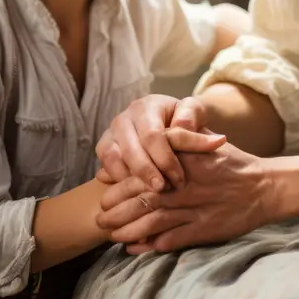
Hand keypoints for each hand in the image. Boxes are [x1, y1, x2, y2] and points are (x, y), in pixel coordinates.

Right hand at [95, 94, 225, 191]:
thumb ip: (192, 117)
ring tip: (149, 192)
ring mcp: (111, 131)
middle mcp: (124, 117)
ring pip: (113, 157)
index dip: (165, 159)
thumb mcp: (194, 112)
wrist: (170, 118)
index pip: (152, 135)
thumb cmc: (183, 118)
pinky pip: (106, 164)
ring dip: (131, 178)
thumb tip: (183, 126)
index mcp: (147, 106)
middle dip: (148, 173)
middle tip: (163, 189)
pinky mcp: (104, 145)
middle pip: (131, 149)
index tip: (179, 179)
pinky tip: (136, 189)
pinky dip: (118, 178)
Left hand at [96, 133, 279, 252]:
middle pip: (143, 198)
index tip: (105, 189)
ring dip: (129, 230)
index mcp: (185, 161)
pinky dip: (151, 246)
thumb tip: (153, 137)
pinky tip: (136, 248)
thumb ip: (180, 138)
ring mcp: (196, 209)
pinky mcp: (204, 229)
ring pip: (152, 221)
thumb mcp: (206, 143)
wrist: (264, 187)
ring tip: (112, 236)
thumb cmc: (232, 162)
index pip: (144, 172)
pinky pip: (171, 240)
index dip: (120, 183)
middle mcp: (187, 185)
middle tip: (101, 216)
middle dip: (117, 210)